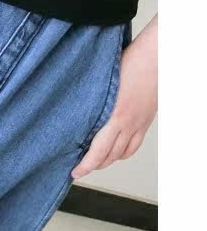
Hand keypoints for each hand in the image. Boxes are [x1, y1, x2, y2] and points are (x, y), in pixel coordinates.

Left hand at [72, 16, 156, 178]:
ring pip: (122, 154)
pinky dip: (123, 153)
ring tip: (95, 161)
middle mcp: (128, 124)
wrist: (156, 58)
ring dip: (108, 161)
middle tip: (80, 167)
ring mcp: (139, 124)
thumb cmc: (129, 63)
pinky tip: (115, 151)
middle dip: (93, 165)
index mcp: (113, 116)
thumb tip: (74, 109)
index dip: (85, 166)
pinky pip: (134, 145)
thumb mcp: (100, 83)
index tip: (75, 172)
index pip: (97, 152)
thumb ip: (89, 101)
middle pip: (109, 156)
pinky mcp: (146, 121)